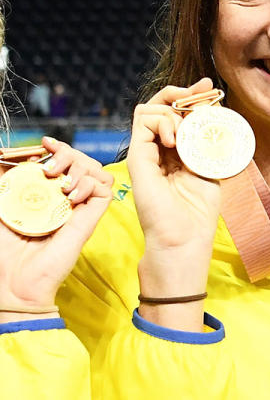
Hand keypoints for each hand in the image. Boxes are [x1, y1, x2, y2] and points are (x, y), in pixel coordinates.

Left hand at [0, 137, 112, 322]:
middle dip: (69, 153)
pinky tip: (70, 196)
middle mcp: (69, 198)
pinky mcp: (91, 219)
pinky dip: (89, 185)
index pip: (66, 161)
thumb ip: (6, 180)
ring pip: (99, 171)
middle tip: (48, 167)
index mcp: (49, 193)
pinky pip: (105, 190)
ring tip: (60, 183)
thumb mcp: (2, 204)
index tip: (43, 145)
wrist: (13, 279)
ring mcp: (81, 208)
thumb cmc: (4, 248)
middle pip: (85, 161)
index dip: (59, 148)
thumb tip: (8, 155)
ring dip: (81, 168)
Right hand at [127, 78, 220, 329]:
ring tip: (186, 131)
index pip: (177, 112)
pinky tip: (176, 140)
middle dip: (181, 91)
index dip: (191, 96)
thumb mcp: (210, 167)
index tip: (209, 88)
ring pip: (148, 109)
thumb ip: (208, 141)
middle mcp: (158, 149)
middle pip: (160, 105)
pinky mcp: (137, 158)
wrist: (183, 238)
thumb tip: (215, 111)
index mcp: (176, 151)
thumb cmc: (198, 210)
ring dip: (172, 110)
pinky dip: (162, 121)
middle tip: (201, 90)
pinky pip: (142, 122)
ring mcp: (145, 152)